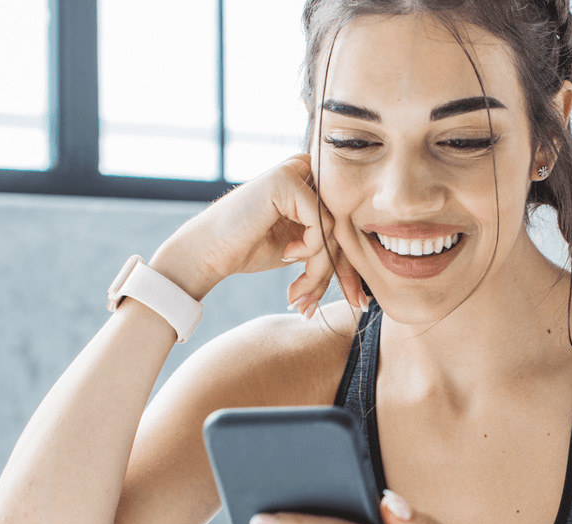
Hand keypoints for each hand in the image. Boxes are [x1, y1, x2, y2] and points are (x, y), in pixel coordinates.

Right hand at [151, 153, 365, 315]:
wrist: (206, 251)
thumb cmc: (246, 250)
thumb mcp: (299, 248)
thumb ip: (328, 247)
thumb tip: (365, 277)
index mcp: (309, 182)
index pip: (343, 222)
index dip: (350, 265)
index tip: (354, 301)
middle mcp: (305, 169)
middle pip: (342, 225)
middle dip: (339, 272)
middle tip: (332, 304)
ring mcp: (295, 170)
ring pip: (333, 229)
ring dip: (321, 270)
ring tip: (299, 294)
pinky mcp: (287, 179)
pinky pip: (319, 224)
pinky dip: (310, 251)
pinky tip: (287, 256)